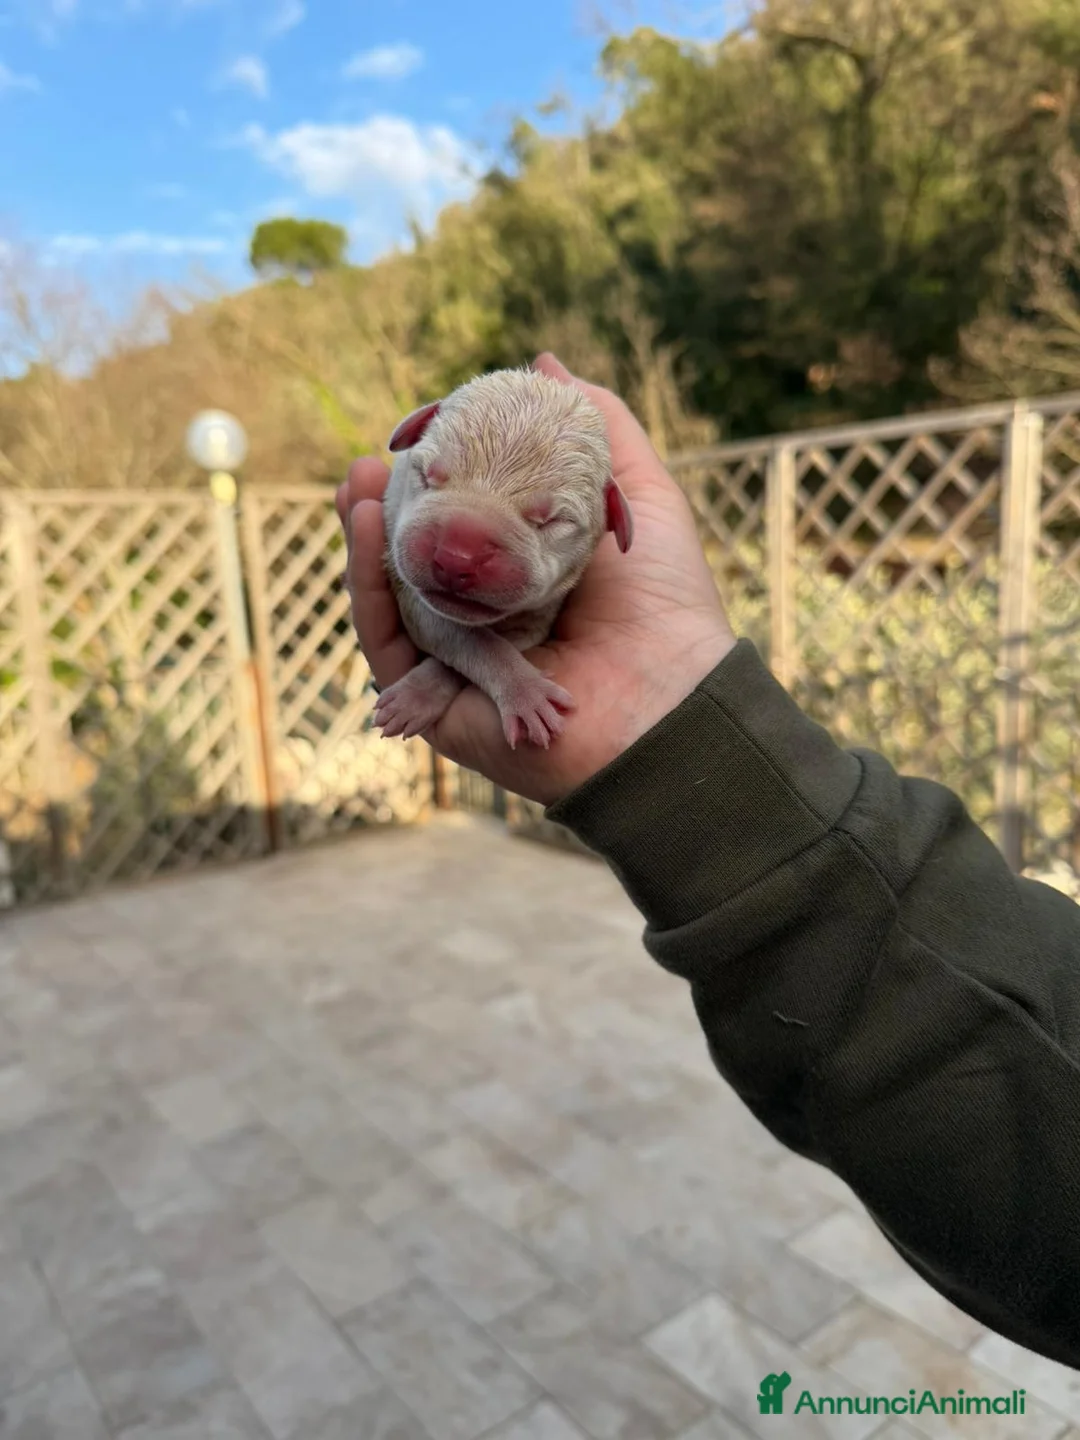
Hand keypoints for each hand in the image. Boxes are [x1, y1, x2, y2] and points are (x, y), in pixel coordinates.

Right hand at [336, 353, 736, 807]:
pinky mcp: (433, 703)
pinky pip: (383, 641)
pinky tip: (364, 524)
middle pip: (413, 564)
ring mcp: (454, 664)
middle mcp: (483, 624)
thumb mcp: (640, 499)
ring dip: (361, 538)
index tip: (416, 439)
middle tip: (371, 461)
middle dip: (384, 510)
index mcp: (522, 584)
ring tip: (357, 481)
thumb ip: (601, 429)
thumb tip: (546, 363)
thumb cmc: (666, 606)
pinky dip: (364, 583)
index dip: (431, 486)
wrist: (669, 699)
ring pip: (388, 598)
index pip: (459, 531)